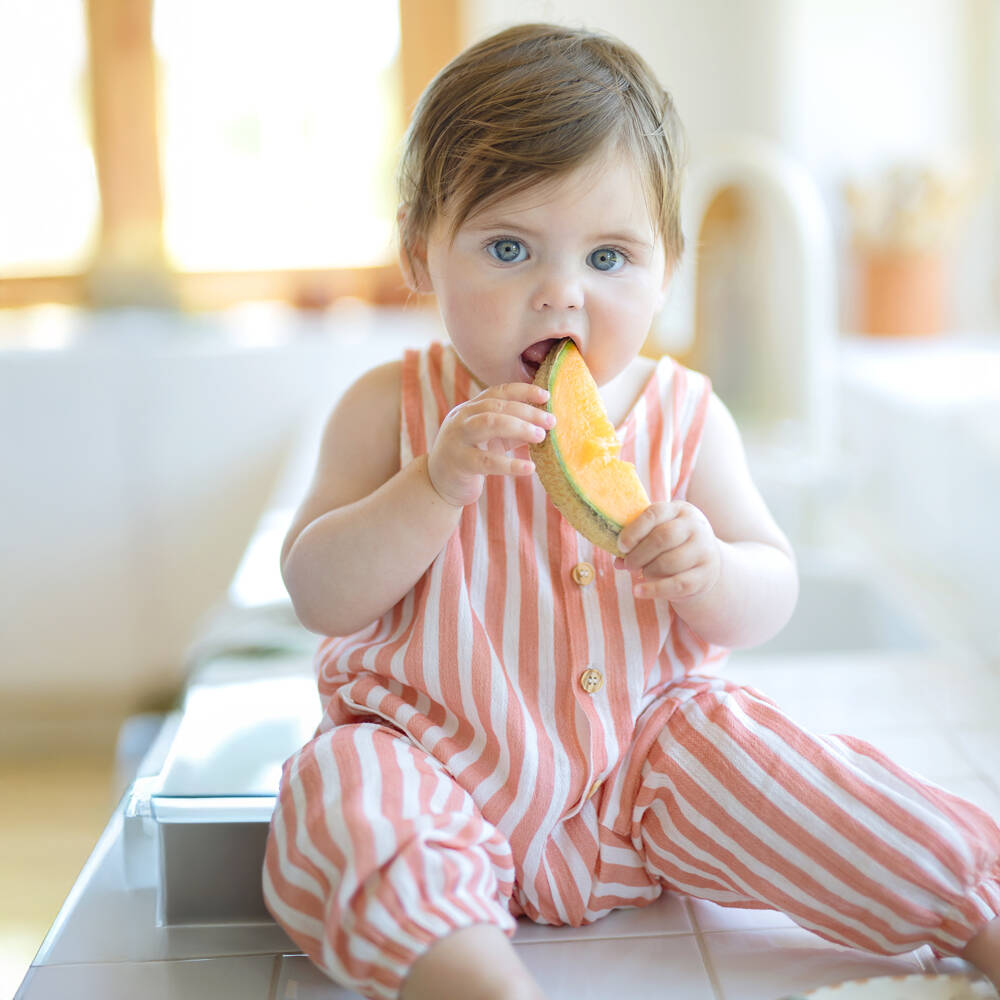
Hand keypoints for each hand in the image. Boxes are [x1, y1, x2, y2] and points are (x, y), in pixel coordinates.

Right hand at [427, 383, 553, 506]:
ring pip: (490, 423)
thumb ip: (513, 430)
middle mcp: (462, 418)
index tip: (546, 396)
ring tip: (541, 437)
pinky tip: (529, 468)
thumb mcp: (492, 439)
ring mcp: (458, 438)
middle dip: (527, 411)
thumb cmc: (471, 456)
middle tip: (551, 421)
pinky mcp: (459, 462)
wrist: (438, 483)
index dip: (523, 391)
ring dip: (519, 427)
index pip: (499, 392)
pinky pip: (488, 461)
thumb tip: (545, 424)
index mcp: (471, 408)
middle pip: (497, 406)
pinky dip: (511, 464)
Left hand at [616, 501, 721, 601]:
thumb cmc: (673, 544)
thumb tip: (618, 561)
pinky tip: (638, 591)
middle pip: (662, 538)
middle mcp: (695, 526)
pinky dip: (654, 589)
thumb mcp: (658, 533)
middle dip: (639, 554)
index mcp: (679, 510)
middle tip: (629, 564)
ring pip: (670, 562)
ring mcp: (704, 550)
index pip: (654, 514)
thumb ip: (637, 542)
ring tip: (642, 573)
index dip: (634, 530)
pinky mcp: (706, 574)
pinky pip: (677, 584)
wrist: (706, 561)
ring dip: (648, 571)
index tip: (621, 545)